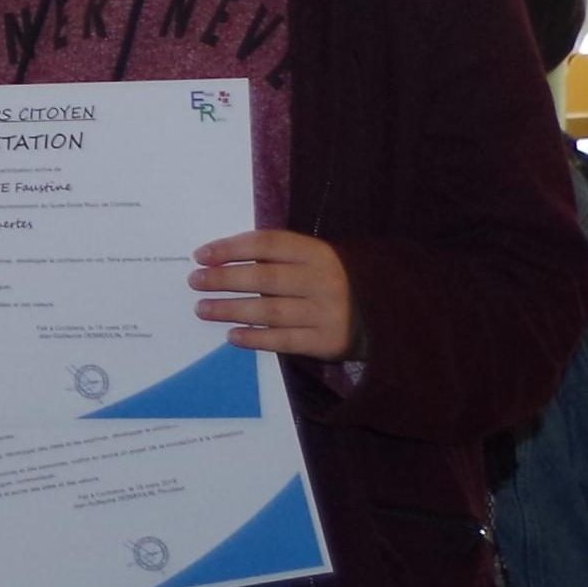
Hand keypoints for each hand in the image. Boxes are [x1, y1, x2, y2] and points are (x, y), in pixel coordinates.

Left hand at [193, 231, 354, 360]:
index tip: (201, 255)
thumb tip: (224, 259)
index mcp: (320, 253)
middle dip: (224, 279)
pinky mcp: (329, 342)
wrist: (393, 314)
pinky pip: (284, 340)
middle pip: (264, 278)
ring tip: (203, 308)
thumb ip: (283, 257)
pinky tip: (232, 336)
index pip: (267, 244)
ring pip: (270, 311)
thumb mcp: (321, 258)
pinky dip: (255, 338)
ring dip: (231, 309)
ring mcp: (328, 313)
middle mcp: (324, 281)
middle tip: (195, 281)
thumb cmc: (343, 280)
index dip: (231, 248)